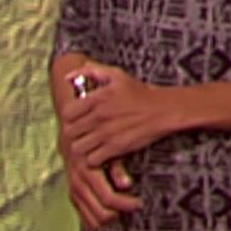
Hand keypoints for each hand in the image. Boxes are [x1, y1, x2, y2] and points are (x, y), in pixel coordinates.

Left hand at [50, 56, 138, 229]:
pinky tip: (99, 153)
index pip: (67, 113)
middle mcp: (98, 116)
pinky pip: (92, 159)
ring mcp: (106, 133)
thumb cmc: (139, 92)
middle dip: (73, 133)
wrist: (163, 110)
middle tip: (81, 133)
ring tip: (89, 144)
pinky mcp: (116, 148)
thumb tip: (67, 76)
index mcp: (96, 98)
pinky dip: (93, 158)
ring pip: (78, 147)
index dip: (69, 117)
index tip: (77, 118)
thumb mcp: (116, 75)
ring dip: (81, 147)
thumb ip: (91, 71)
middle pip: (70, 132)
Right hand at [63, 148, 139, 230]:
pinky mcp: (73, 198)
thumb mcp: (109, 151)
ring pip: (93, 221)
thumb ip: (117, 168)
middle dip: (119, 214)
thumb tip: (126, 185)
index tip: (139, 203)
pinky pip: (87, 219)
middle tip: (133, 206)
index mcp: (87, 170)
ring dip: (110, 219)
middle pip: (101, 214)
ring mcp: (74, 192)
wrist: (73, 141)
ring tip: (123, 209)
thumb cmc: (96, 145)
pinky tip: (111, 211)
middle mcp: (78, 184)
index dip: (125, 204)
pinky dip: (100, 220)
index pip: (108, 198)